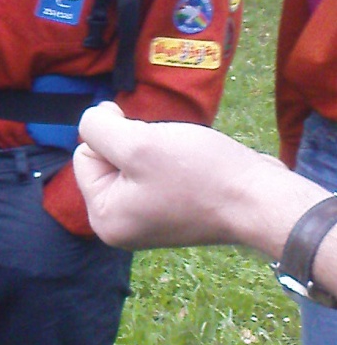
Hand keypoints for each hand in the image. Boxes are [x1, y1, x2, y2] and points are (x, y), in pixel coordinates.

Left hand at [73, 102, 293, 253]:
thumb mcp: (136, 143)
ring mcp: (147, 219)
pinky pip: (156, 170)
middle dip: (136, 145)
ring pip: (133, 159)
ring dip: (156, 149)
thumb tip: (94, 119)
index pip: (84, 154)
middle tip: (169, 156)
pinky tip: (193, 168)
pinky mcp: (172, 209)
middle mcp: (121, 225)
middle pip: (107, 157)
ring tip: (183, 161)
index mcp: (105, 218)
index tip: (150, 148)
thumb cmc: (198, 173)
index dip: (115, 139)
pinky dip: (172, 159)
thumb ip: (99, 127)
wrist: (260, 198)